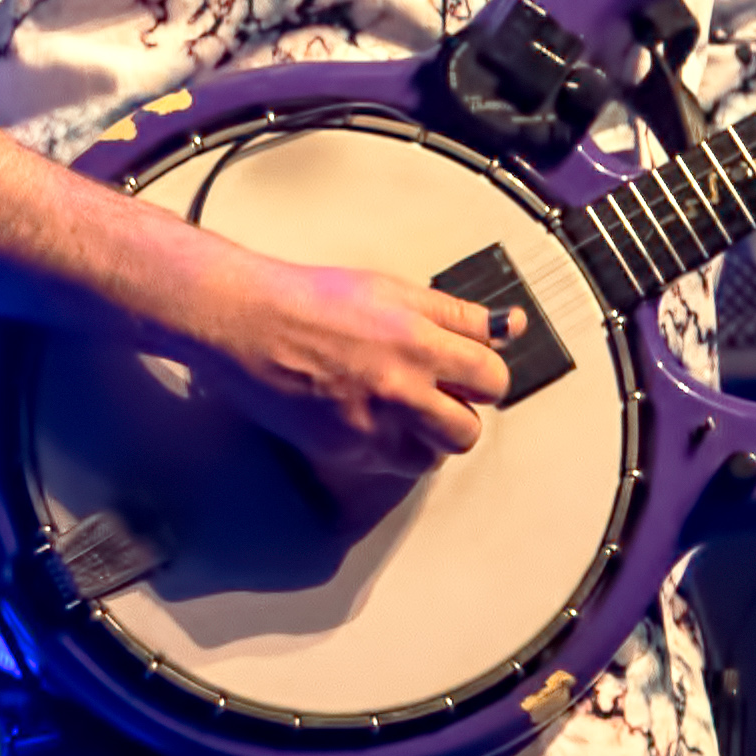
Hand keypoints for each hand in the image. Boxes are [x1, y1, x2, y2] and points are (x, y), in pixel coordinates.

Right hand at [170, 247, 521, 487]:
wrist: (247, 323)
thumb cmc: (310, 300)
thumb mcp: (392, 290)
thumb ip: (454, 314)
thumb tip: (508, 326)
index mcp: (418, 341)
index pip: (492, 375)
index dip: (484, 374)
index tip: (472, 372)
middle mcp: (401, 389)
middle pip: (470, 429)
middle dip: (462, 412)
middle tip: (442, 396)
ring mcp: (372, 426)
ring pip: (434, 456)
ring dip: (430, 438)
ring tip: (407, 412)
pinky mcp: (345, 450)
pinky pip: (391, 465)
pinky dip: (390, 448)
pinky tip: (372, 419)